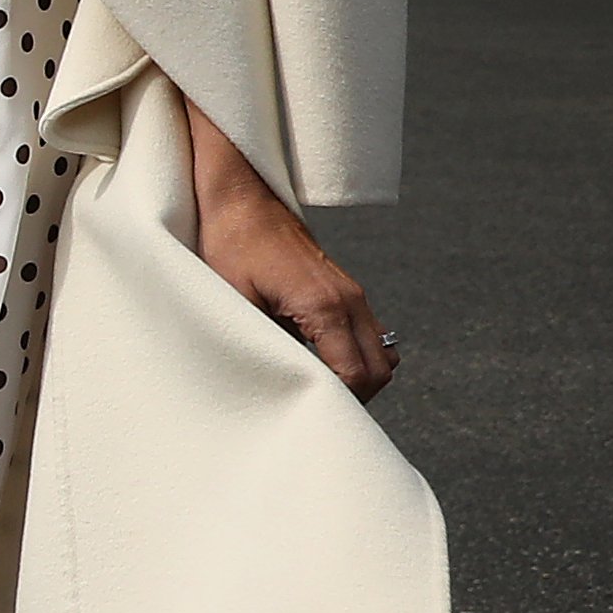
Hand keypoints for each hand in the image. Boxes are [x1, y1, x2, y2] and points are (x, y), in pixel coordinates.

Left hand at [185, 107, 392, 398]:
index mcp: (325, 307)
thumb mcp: (234, 302)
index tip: (311, 414)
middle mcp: (350, 300)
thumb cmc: (230, 247)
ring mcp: (353, 293)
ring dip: (361, 375)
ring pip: (383, 353)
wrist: (241, 198)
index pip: (357, 375)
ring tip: (320, 389)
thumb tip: (276, 385)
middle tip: (316, 410)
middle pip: (382, 370)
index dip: (340, 403)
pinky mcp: (346, 289)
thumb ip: (262, 344)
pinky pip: (370, 334)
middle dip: (358, 396)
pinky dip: (356, 355)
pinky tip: (320, 362)